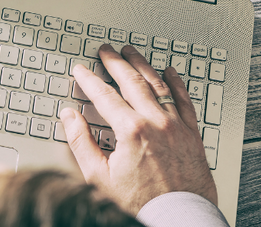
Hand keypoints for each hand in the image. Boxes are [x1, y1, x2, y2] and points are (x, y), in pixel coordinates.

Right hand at [61, 44, 216, 213]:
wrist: (176, 217)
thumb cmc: (139, 203)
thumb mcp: (99, 176)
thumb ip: (81, 142)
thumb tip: (69, 117)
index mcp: (131, 130)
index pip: (104, 95)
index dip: (89, 80)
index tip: (81, 70)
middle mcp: (156, 122)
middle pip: (132, 81)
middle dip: (116, 63)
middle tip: (106, 51)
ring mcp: (176, 126)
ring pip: (158, 85)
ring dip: (142, 66)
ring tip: (132, 53)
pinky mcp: (191, 134)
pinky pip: (184, 100)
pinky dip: (176, 84)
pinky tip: (170, 73)